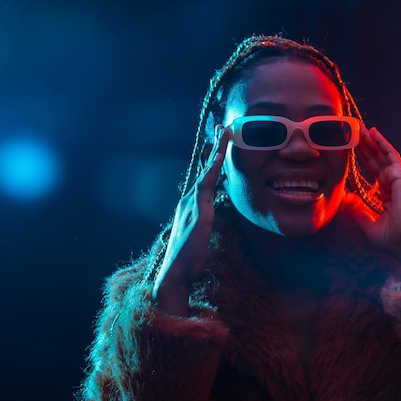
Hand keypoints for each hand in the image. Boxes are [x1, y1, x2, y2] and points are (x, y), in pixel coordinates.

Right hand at [152, 127, 228, 314]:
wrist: (175, 274)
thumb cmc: (188, 259)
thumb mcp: (198, 236)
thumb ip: (204, 222)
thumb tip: (211, 215)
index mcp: (190, 205)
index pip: (204, 177)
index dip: (212, 159)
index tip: (220, 143)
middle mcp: (189, 200)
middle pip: (204, 168)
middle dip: (213, 146)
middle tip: (222, 126)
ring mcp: (192, 204)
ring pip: (206, 172)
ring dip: (216, 151)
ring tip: (225, 132)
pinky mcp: (198, 212)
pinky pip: (207, 185)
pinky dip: (213, 169)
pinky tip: (220, 156)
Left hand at [351, 126, 400, 274]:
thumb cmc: (392, 240)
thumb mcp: (369, 226)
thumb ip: (361, 216)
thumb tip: (350, 208)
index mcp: (386, 194)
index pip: (372, 170)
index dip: (363, 156)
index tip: (352, 145)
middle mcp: (392, 184)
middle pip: (376, 159)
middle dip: (365, 144)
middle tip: (354, 129)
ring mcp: (398, 180)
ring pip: (383, 154)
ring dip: (372, 140)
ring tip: (360, 126)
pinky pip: (392, 157)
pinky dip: (383, 143)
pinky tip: (374, 133)